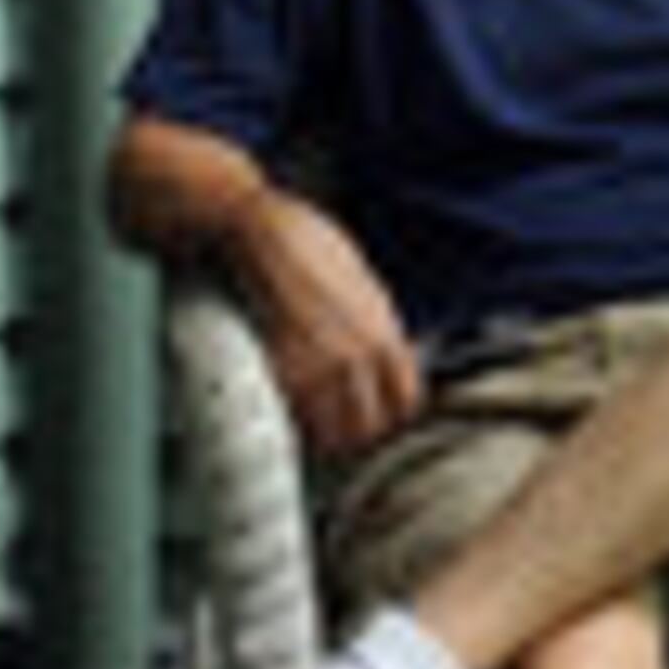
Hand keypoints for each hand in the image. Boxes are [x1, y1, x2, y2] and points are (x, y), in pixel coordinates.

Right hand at [226, 186, 425, 464]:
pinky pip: (293, 419)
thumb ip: (376, 325)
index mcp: (386, 333)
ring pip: (332, 435)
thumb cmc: (310, 248)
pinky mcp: (283, 370)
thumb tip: (383, 359)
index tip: (370, 421)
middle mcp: (361, 355)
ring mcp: (322, 366)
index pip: (406, 404)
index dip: (389, 418)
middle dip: (352, 436)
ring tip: (304, 432)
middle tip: (331, 434)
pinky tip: (282, 414)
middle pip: (369, 429)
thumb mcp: (362, 284)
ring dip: (319, 438)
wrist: (262, 230)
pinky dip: (288, 424)